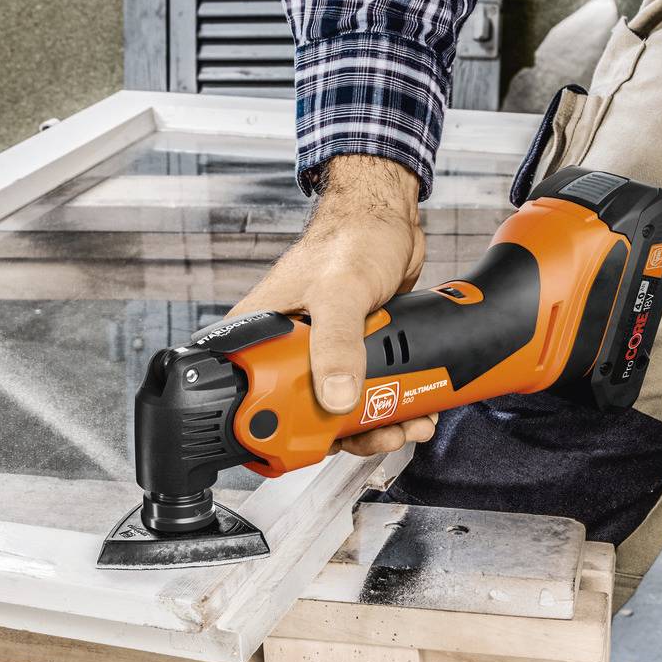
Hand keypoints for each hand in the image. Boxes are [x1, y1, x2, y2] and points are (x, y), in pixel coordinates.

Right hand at [228, 155, 437, 456]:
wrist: (389, 221)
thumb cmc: (351, 238)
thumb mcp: (341, 291)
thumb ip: (336, 344)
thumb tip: (336, 396)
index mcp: (260, 334)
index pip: (250, 395)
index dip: (275, 427)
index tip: (311, 439)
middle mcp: (284, 348)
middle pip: (300, 415)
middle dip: (343, 433)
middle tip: (373, 432)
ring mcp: (319, 354)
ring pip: (338, 410)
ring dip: (374, 425)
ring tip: (403, 424)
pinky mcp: (350, 355)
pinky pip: (364, 395)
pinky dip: (389, 409)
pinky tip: (411, 410)